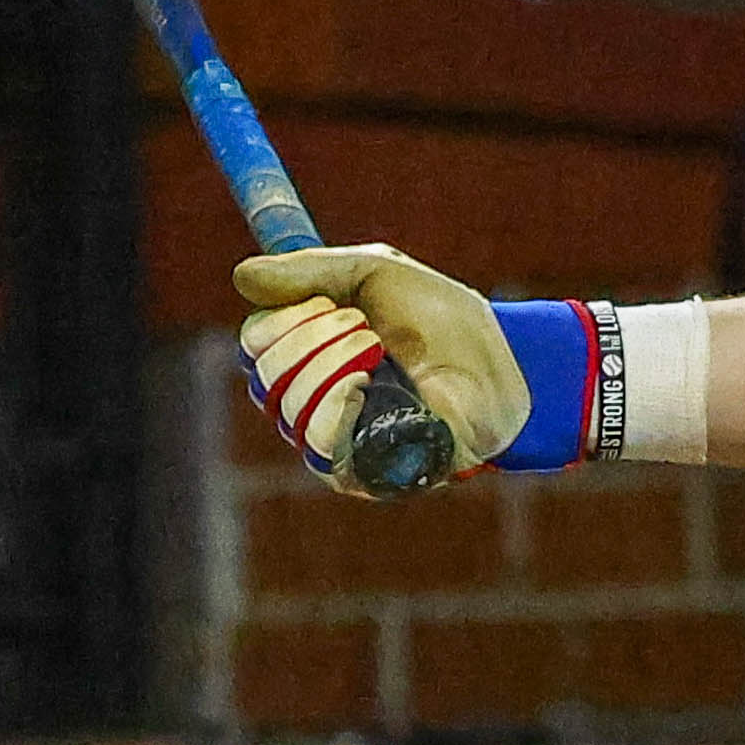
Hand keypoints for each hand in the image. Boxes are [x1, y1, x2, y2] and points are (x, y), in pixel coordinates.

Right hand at [234, 242, 528, 491]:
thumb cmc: (441, 318)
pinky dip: (335, 409)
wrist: (503, 362)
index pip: (255, 343)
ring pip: (288, 410)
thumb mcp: (375, 272)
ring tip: (379, 353)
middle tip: (365, 327)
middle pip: (264, 375)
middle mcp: (311, 399)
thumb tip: (241, 277)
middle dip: (311, 339)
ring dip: (330, 367)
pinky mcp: (361, 474)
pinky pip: (318, 449)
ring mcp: (335, 440)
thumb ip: (310, 270)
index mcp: (307, 352)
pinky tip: (365, 387)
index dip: (284, 318)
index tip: (332, 302)